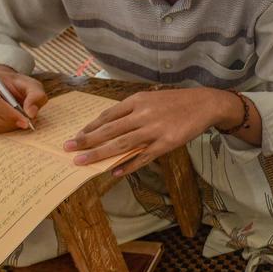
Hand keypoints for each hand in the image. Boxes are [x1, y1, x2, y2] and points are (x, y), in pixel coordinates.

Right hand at [0, 65, 47, 132]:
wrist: (2, 85)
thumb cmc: (15, 85)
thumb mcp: (30, 85)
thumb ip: (35, 95)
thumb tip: (31, 113)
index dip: (9, 113)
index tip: (25, 121)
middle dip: (7, 121)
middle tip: (23, 124)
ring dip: (3, 126)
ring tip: (17, 122)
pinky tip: (8, 123)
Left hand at [63, 88, 222, 175]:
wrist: (204, 104)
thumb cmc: (176, 102)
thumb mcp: (151, 99)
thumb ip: (132, 110)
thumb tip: (110, 126)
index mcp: (137, 100)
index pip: (108, 116)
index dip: (90, 127)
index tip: (76, 136)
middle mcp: (143, 114)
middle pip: (109, 130)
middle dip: (86, 141)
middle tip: (67, 149)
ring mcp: (154, 130)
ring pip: (121, 144)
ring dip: (99, 155)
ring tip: (82, 162)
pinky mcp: (166, 143)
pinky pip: (142, 157)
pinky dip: (127, 165)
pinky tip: (114, 172)